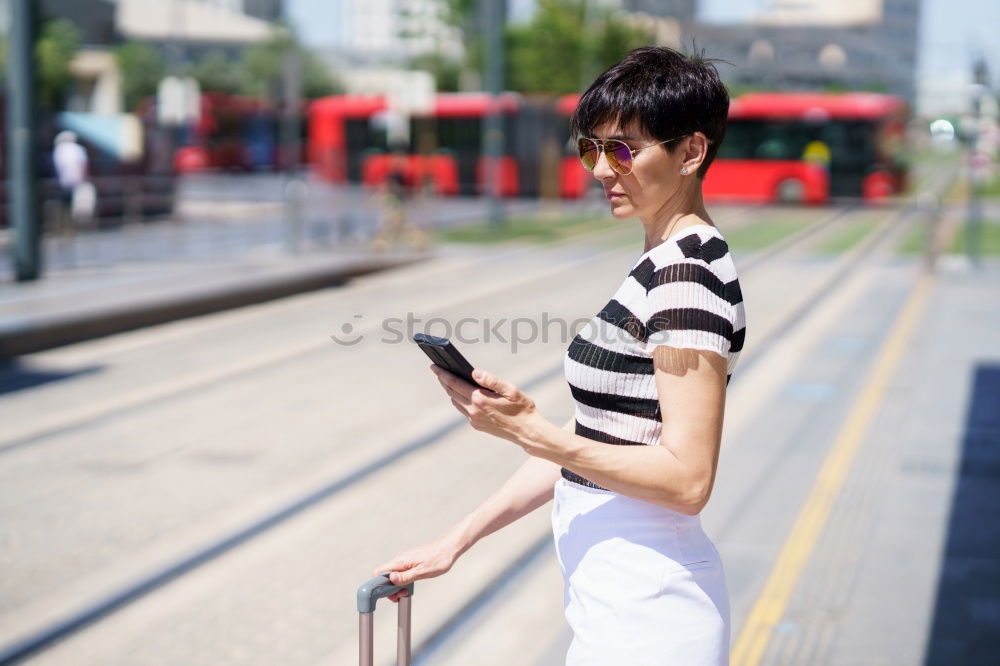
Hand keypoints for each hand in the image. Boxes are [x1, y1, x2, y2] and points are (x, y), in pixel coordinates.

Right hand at [371, 537, 460, 602]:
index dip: (379, 584)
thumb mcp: (422, 572)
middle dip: (390, 587)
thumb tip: (391, 579)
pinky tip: (412, 583)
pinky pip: (401, 571)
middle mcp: (400, 559)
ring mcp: (405, 559)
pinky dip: (403, 579)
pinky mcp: (410, 560)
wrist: (449, 548)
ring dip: (397, 584)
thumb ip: (405, 577)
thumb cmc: (439, 560)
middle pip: (385, 575)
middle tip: (402, 594)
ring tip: (408, 590)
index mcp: (401, 561)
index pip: (379, 572)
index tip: (388, 593)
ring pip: (393, 574)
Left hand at [430, 364, 547, 448]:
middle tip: (438, 370)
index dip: (443, 374)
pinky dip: (459, 400)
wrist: (527, 432)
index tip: (434, 366)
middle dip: (443, 381)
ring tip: (448, 380)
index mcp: (480, 399)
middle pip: (452, 393)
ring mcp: (474, 420)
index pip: (455, 383)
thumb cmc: (522, 408)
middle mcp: (473, 411)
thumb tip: (474, 372)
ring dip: (450, 391)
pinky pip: (463, 410)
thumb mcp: (510, 390)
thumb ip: (491, 380)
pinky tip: (462, 394)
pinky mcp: (477, 425)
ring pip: (456, 402)